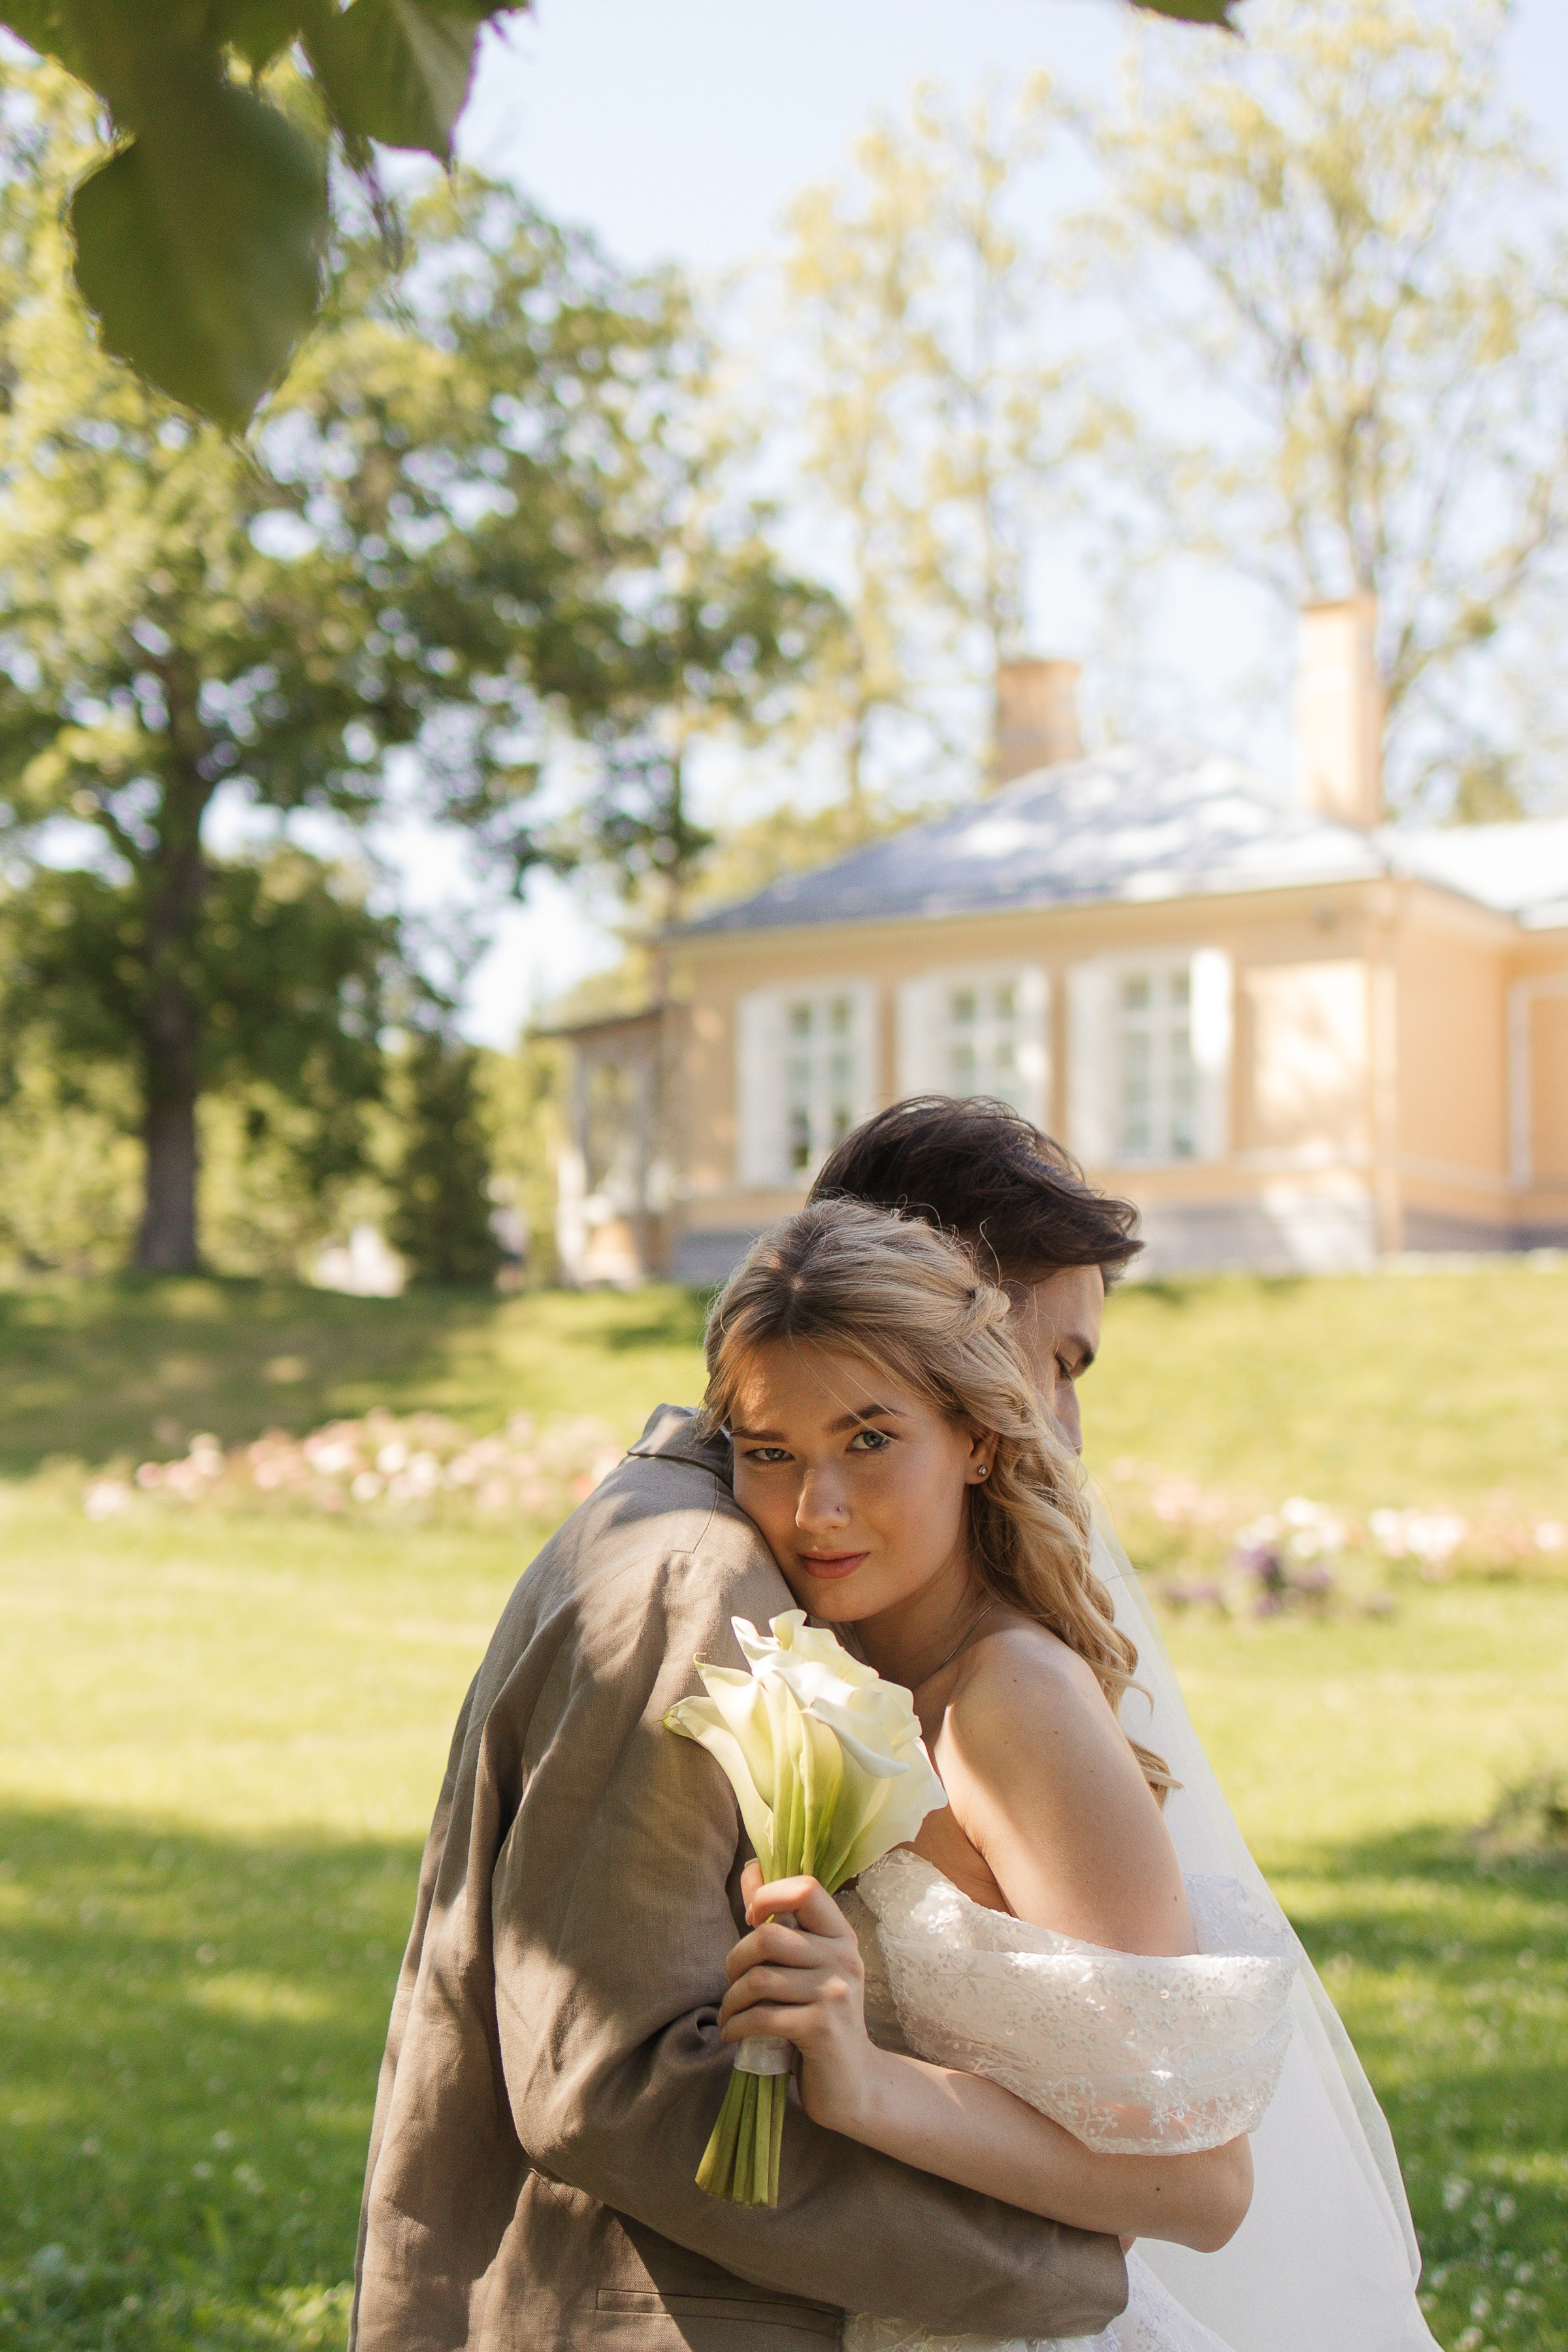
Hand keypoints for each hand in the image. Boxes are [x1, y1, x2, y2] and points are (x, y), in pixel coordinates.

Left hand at [719, 1863, 878, 2134]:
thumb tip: (751, 1868)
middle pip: (768, 1937)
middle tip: (732, 1982)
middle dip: (735, 1960)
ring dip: (732, 2000)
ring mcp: (835, 1993)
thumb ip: (782, 1920)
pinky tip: (733, 2033)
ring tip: (730, 2013)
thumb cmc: (820, 2016)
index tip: (750, 1920)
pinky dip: (736, 2026)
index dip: (768, 1896)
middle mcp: (844, 1958)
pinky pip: (761, 2016)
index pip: (806, 1889)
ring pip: (759, 1979)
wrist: (852, 2081)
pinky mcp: (821, 2028)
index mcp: (841, 1935)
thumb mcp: (809, 1965)